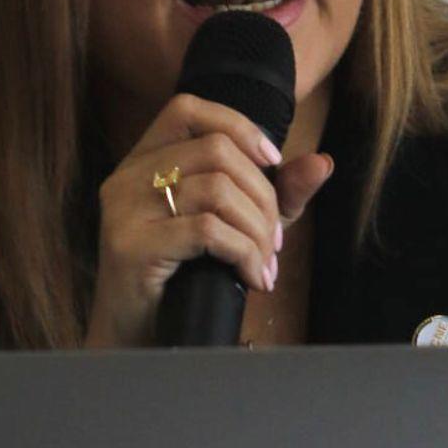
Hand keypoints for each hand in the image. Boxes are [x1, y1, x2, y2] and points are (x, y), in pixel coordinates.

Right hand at [83, 93, 333, 347]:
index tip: (273, 161)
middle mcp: (126, 177)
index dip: (238, 125)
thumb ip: (279, 193)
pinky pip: (207, 229)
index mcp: (143, 161)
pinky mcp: (130, 245)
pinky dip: (244, 252)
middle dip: (263, 195)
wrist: (137, 339)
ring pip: (215, 189)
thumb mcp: (238, 226)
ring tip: (265, 263)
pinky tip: (252, 278)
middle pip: (215, 151)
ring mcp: (124, 210)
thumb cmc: (185, 279)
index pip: (187, 108)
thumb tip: (323, 162)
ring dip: (257, 229)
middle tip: (275, 240)